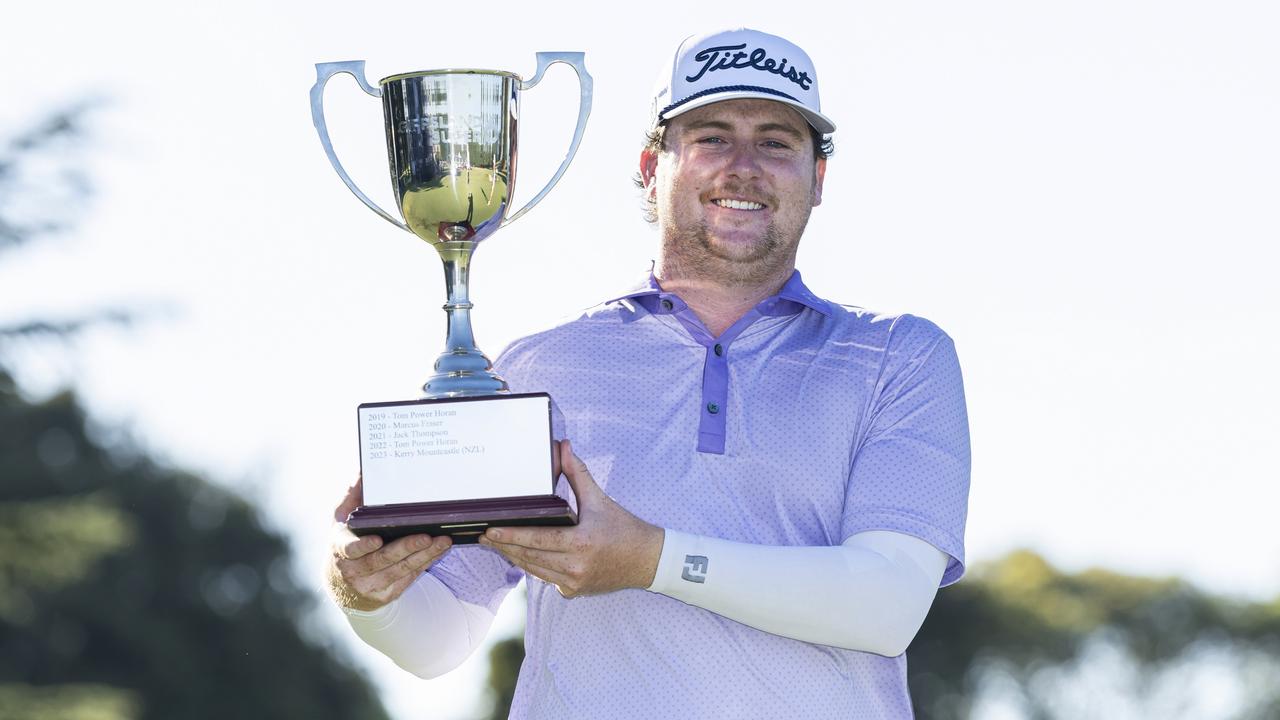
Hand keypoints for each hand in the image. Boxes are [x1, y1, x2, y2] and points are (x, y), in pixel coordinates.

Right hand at [326, 475, 451, 611]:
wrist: (344, 585)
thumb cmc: (347, 542)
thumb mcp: (341, 521)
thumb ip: (351, 496)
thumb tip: (363, 471)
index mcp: (340, 550)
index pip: (350, 550)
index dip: (363, 546)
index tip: (377, 539)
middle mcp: (354, 571)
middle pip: (383, 559)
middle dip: (406, 548)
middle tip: (426, 536)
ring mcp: (371, 584)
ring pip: (401, 569)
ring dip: (423, 555)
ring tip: (442, 541)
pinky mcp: (388, 592)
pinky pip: (410, 577)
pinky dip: (426, 563)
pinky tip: (439, 550)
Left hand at [479, 440, 663, 597]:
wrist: (647, 560)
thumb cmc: (624, 528)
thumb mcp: (600, 499)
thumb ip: (578, 473)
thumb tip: (563, 446)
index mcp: (580, 543)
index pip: (536, 540)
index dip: (510, 536)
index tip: (490, 531)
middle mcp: (575, 567)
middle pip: (529, 557)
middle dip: (504, 547)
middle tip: (484, 536)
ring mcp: (573, 582)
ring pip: (533, 570)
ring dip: (514, 557)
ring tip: (496, 545)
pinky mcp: (573, 591)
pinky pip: (545, 578)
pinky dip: (533, 566)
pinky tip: (521, 555)